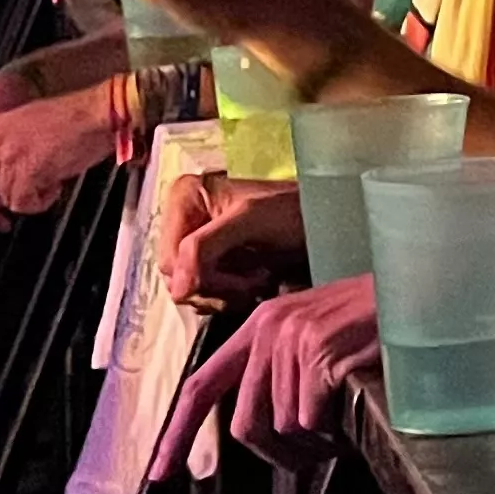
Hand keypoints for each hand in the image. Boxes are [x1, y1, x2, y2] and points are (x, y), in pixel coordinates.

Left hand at [0, 82, 112, 229]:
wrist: (100, 113)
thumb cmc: (74, 120)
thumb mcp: (25, 127)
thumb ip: (2, 152)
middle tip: (7, 220)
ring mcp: (9, 156)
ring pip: (3, 200)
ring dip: (26, 200)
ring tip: (49, 184)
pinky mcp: (27, 171)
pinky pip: (23, 204)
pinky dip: (40, 203)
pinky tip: (56, 186)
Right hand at [158, 173, 307, 308]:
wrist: (324, 220)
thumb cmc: (293, 211)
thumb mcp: (248, 221)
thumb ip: (204, 248)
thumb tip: (177, 289)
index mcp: (184, 197)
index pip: (169, 260)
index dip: (199, 278)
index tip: (241, 280)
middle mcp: (184, 219)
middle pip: (177, 278)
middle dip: (217, 287)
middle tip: (255, 280)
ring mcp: (197, 242)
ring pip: (191, 290)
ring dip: (227, 294)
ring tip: (261, 279)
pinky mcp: (213, 261)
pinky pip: (206, 294)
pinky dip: (232, 296)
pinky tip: (258, 283)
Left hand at [160, 273, 381, 475]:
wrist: (422, 292)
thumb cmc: (377, 321)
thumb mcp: (315, 333)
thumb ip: (281, 369)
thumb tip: (265, 430)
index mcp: (259, 327)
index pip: (202, 386)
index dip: (177, 432)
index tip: (160, 473)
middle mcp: (269, 330)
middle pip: (246, 425)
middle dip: (279, 452)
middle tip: (314, 453)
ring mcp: (295, 340)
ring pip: (283, 428)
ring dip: (315, 440)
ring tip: (343, 423)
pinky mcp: (322, 354)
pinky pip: (312, 420)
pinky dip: (334, 429)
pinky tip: (353, 413)